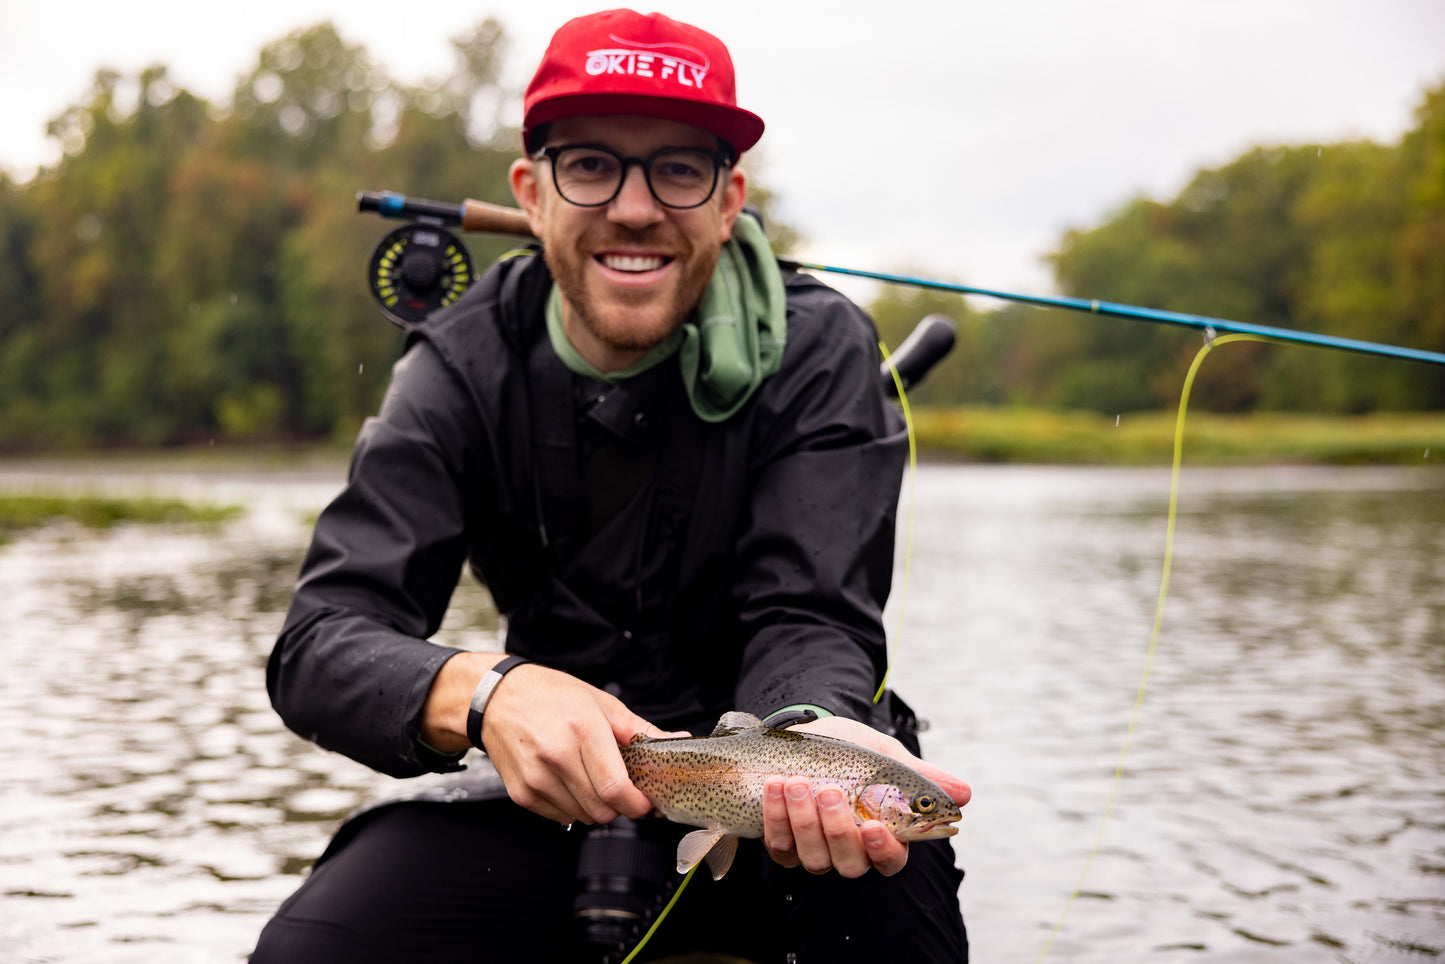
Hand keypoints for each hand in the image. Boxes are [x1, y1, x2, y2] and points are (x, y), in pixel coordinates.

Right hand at [420, 652, 673, 825]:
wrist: (497, 697)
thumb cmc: (551, 696)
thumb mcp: (602, 703)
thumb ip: (641, 731)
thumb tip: (679, 741)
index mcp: (582, 730)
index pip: (615, 788)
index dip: (637, 804)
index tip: (645, 802)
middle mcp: (556, 756)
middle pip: (602, 809)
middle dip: (618, 805)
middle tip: (619, 786)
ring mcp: (535, 777)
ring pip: (582, 817)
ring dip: (594, 806)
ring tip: (588, 778)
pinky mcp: (521, 793)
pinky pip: (560, 817)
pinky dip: (571, 807)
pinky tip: (567, 781)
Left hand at [760, 716, 970, 877]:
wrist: (807, 732)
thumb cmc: (852, 749)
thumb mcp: (886, 755)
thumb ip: (919, 775)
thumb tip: (965, 795)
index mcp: (882, 836)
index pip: (890, 861)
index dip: (884, 850)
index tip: (874, 826)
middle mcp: (850, 851)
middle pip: (850, 863)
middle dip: (837, 829)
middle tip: (829, 792)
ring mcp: (815, 851)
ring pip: (813, 857)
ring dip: (803, 821)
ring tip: (796, 783)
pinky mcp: (783, 845)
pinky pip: (780, 846)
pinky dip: (776, 817)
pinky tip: (774, 787)